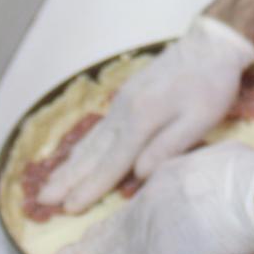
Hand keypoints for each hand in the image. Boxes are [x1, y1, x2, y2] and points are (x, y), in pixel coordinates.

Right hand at [37, 15, 253, 212]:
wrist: (210, 44)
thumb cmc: (211, 83)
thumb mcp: (200, 119)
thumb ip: (168, 147)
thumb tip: (139, 174)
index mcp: (143, 119)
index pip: (112, 162)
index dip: (90, 188)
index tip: (68, 209)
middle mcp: (124, 110)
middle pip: (92, 152)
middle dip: (68, 178)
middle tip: (42, 199)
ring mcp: (122, 101)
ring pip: (91, 140)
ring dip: (70, 163)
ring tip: (50, 183)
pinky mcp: (126, 96)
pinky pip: (99, 128)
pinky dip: (83, 146)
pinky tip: (76, 155)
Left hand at [57, 141, 253, 253]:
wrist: (250, 193)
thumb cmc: (245, 174)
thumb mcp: (211, 159)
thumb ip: (195, 173)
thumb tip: (201, 177)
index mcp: (163, 179)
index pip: (130, 209)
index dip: (109, 224)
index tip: (94, 234)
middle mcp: (149, 205)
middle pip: (113, 232)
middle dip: (88, 247)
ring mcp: (152, 232)